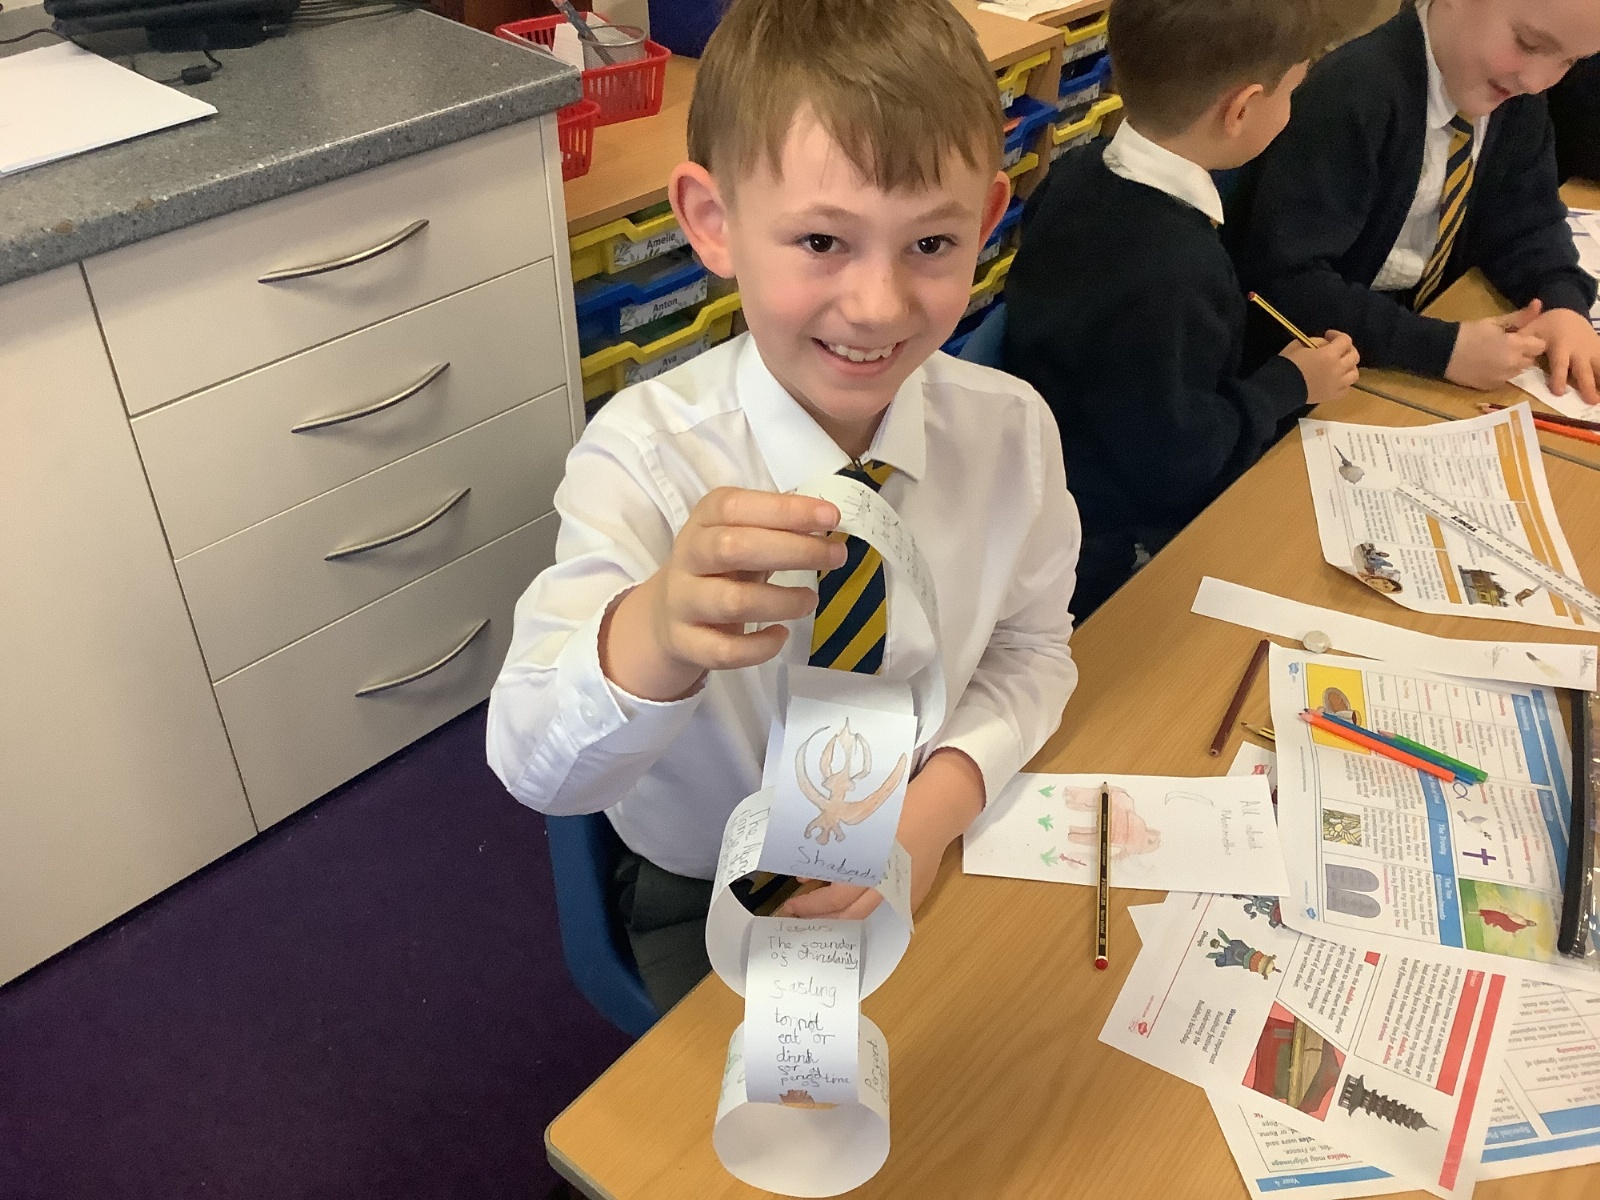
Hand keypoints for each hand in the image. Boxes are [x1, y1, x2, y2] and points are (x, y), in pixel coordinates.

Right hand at [600, 488, 843, 700]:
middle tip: (835, 556)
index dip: (785, 510)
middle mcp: (688, 556)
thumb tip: (827, 519)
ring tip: (811, 600)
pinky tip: (780, 635)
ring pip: (732, 601)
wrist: (667, 615)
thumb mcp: (741, 537)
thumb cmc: (719, 568)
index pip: (735, 507)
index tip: (831, 516)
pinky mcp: (685, 642)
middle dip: (793, 550)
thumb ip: (776, 528)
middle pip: (734, 548)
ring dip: (782, 601)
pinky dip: (759, 647)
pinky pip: (724, 650)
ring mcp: (683, 601)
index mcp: (703, 520)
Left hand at [778, 748, 985, 921]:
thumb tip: (806, 875)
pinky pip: (885, 908)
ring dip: (840, 914)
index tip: (790, 906)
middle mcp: (888, 885)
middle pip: (850, 913)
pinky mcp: (914, 893)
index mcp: (873, 866)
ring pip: (866, 914)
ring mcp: (904, 892)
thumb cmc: (898, 811)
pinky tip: (851, 903)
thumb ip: (835, 854)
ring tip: (819, 910)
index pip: (837, 898)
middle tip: (798, 914)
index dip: (811, 906)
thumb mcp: (861, 827)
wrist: (939, 810)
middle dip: (820, 916)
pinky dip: (864, 907)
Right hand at [1280, 330, 1359, 405]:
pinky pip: (1346, 389)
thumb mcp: (1298, 345)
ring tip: (1340, 365)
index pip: (1345, 340)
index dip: (1337, 335)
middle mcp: (1338, 369)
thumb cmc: (1287, 364)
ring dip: (1349, 367)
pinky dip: (1344, 383)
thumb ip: (1315, 342)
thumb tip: (1324, 344)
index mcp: (1329, 355)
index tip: (1328, 335)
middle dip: (1347, 349)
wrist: (1279, 388)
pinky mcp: (1332, 396)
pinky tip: (1336, 380)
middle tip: (1337, 348)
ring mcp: (1337, 384)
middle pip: (1354, 356)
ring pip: (1354, 373)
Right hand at [1445, 301, 1546, 390]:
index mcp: (1516, 345)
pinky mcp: (1491, 387)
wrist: (1442, 352)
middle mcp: (1513, 364)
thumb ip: (1520, 317)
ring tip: (1498, 356)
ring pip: (1518, 371)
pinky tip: (1488, 366)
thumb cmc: (1469, 333)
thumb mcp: (1495, 322)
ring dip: (1514, 364)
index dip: (1533, 341)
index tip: (1523, 337)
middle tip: (1509, 346)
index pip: (1541, 346)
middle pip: (1531, 360)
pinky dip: (1501, 374)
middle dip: (1524, 353)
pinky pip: (1504, 380)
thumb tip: (1539, 304)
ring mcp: (1502, 378)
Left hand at [1523, 306, 1599, 406]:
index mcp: (1561, 347)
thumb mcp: (1532, 329)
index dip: (1559, 377)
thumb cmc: (1545, 327)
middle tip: (1592, 401)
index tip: (1559, 392)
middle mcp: (1579, 351)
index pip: (1560, 364)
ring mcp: (1592, 351)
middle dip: (1587, 385)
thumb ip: (1522, 339)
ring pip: (1599, 368)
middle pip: (1583, 370)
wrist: (1569, 314)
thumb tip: (1511, 345)